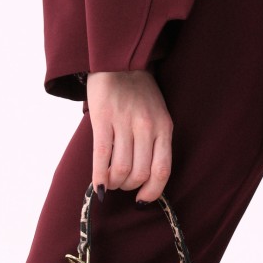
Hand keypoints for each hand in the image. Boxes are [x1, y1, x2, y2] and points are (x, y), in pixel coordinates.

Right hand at [85, 69, 172, 203]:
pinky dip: (99, 177)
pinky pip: (101, 156)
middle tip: (123, 184)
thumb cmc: (140, 93)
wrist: (119, 62)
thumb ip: (156, 142)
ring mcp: (124, 123)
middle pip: (140, 173)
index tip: (143, 200)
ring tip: (111, 181)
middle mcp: (147, 127)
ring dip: (115, 183)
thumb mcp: (158, 115)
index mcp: (164, 127)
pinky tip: (98, 186)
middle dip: (129, 187)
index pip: (162, 170)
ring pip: (121, 169)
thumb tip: (146, 179)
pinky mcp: (102, 119)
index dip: (153, 192)